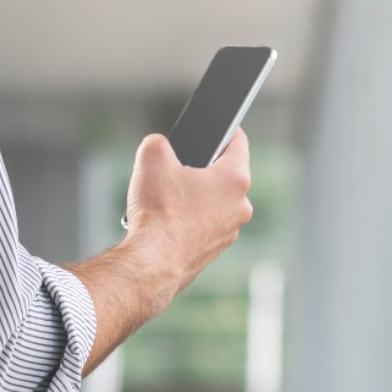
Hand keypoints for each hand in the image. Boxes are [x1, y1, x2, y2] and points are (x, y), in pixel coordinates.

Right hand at [122, 130, 253, 304]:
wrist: (151, 264)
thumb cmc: (158, 213)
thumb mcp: (151, 158)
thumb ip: (158, 142)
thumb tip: (159, 147)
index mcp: (234, 179)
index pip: (238, 141)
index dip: (225, 129)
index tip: (217, 127)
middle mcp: (240, 207)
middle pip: (224, 175)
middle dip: (202, 168)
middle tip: (177, 168)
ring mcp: (229, 232)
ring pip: (214, 203)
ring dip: (195, 197)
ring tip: (167, 199)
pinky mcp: (213, 251)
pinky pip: (204, 226)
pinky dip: (189, 221)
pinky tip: (166, 222)